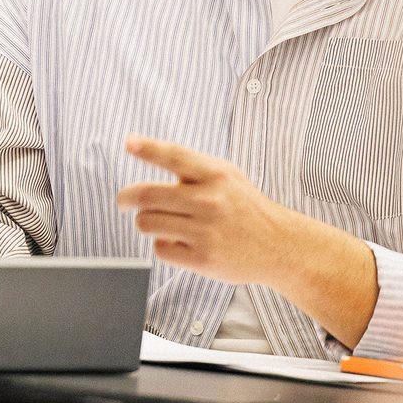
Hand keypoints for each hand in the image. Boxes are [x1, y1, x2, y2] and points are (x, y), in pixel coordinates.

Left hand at [116, 135, 300, 286]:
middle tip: (123, 201)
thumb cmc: (245, 207)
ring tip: (159, 222)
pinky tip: (179, 242)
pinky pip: (160, 248)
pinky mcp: (202, 258)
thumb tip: (146, 153)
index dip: (148, 148)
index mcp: (216, 175)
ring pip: (147, 223)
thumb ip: (193, 168)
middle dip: (126, 197)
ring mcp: (205, 231)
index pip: (175, 156)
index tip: (129, 143)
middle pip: (147, 195)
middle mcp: (210, 201)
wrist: (279, 246)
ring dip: (145, 222)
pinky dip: (163, 245)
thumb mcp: (227, 177)